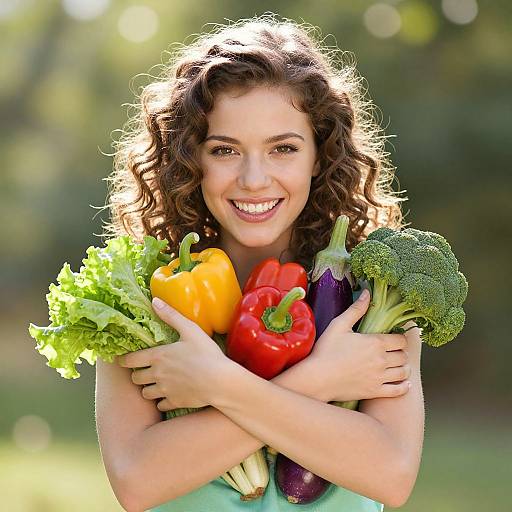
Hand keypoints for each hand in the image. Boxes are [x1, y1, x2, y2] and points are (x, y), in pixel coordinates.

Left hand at [117, 297, 233, 411]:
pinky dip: (162, 401)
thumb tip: (154, 301)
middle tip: (143, 370)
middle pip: (136, 378)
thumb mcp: (190, 330)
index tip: (122, 360)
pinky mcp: (175, 402)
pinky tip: (169, 395)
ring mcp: (165, 390)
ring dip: (148, 388)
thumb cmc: (206, 354)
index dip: (124, 360)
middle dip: (137, 374)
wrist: (219, 381)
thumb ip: (171, 315)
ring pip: (146, 394)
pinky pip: (160, 405)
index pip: (130, 360)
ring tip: (155, 384)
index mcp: (158, 356)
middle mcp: (157, 375)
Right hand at [308, 289, 410, 402]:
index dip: (399, 338)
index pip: (401, 340)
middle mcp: (381, 360)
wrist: (317, 377)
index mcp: (376, 342)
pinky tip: (403, 383)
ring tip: (398, 365)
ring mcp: (379, 378)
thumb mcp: (339, 325)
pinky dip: (403, 387)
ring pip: (404, 372)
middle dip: (401, 353)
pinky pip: (398, 391)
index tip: (393, 338)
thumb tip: (367, 293)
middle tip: (394, 351)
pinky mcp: (375, 392)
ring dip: (403, 368)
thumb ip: (356, 309)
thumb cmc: (326, 350)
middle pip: (404, 356)